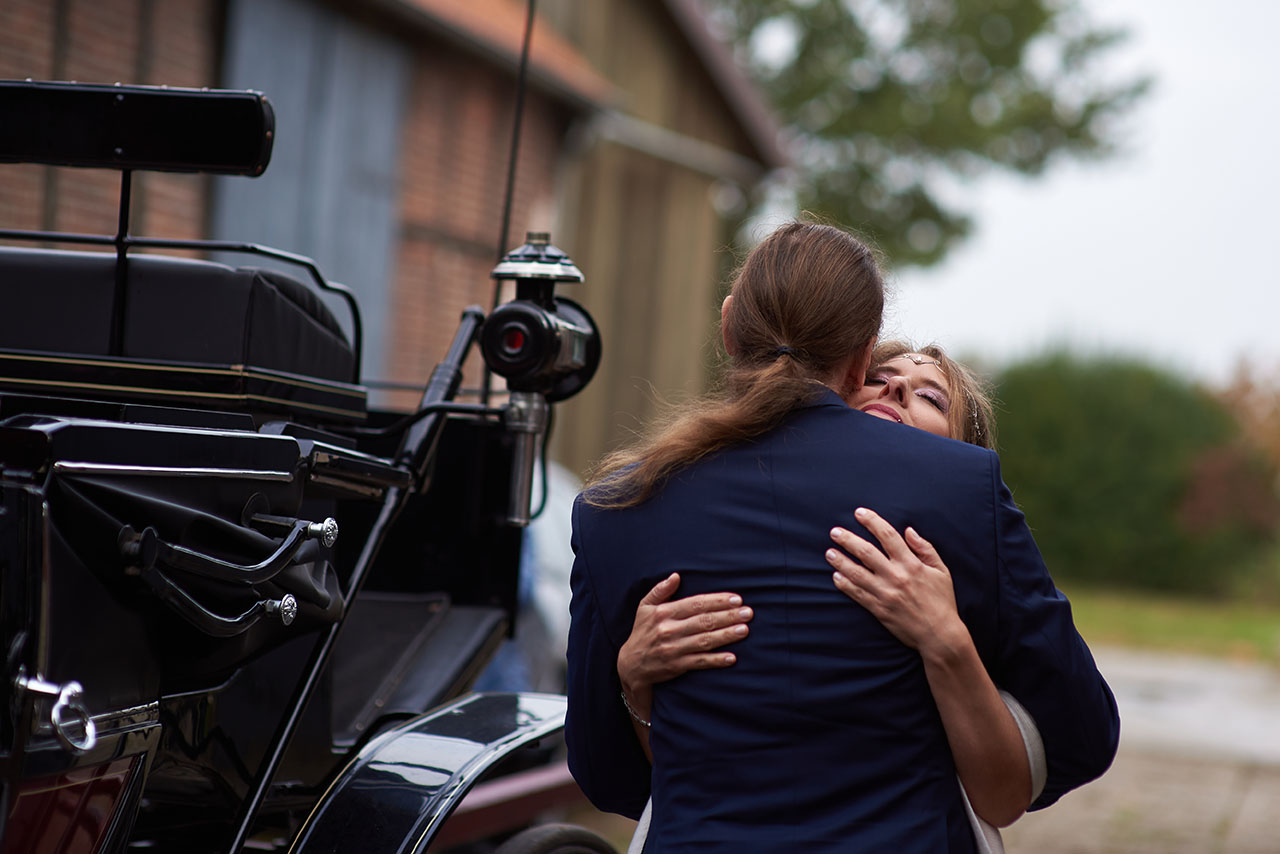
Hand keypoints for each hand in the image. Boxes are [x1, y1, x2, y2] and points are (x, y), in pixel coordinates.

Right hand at [617, 573, 750, 715]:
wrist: (630, 665)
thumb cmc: (642, 632)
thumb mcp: (644, 607)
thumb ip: (660, 590)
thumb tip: (676, 576)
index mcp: (664, 613)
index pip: (695, 604)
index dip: (717, 601)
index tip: (736, 599)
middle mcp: (669, 630)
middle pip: (703, 621)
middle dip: (727, 616)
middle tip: (748, 612)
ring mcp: (673, 649)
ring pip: (704, 641)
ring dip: (726, 635)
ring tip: (745, 630)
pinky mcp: (676, 666)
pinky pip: (699, 663)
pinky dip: (716, 660)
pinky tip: (732, 657)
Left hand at [826, 508, 965, 657]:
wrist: (939, 634)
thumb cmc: (942, 601)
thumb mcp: (941, 571)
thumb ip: (925, 549)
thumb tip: (908, 530)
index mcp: (912, 564)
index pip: (888, 536)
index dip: (872, 522)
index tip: (859, 513)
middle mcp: (896, 576)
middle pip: (866, 552)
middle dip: (848, 539)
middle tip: (835, 532)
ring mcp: (885, 593)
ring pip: (857, 573)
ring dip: (840, 561)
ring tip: (829, 552)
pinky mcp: (879, 609)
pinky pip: (857, 594)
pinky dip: (845, 584)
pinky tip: (836, 576)